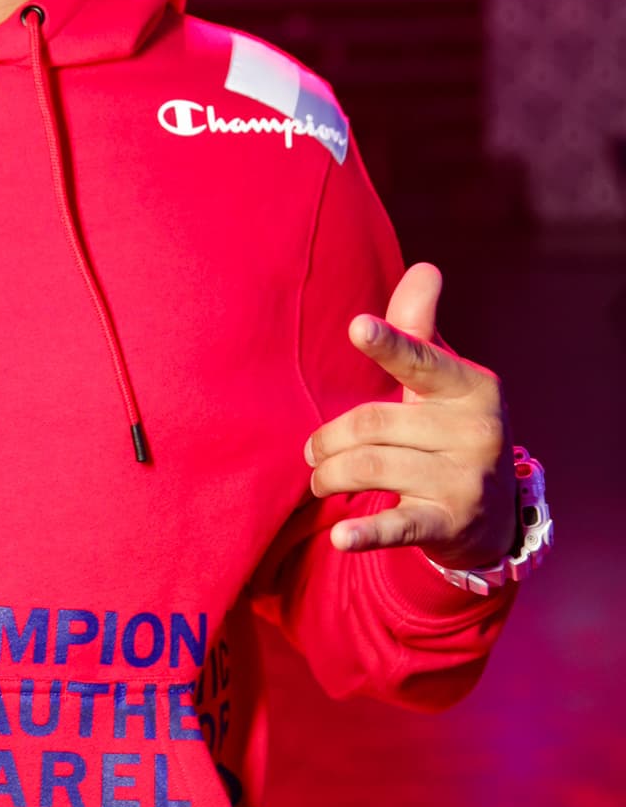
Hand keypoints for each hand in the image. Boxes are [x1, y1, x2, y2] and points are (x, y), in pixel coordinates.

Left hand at [302, 262, 516, 564]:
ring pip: (370, 466)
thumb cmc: (451, 427)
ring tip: (320, 479)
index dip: (388, 345)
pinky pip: (399, 525)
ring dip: (329, 475)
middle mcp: (476, 431)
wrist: (493, 513)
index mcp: (472, 386)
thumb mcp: (444, 378)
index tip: (358, 327)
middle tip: (313, 450)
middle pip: (372, 423)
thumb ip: (421, 329)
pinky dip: (366, 533)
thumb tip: (424, 268)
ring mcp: (465, 480)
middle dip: (329, 438)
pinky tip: (341, 538)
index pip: (421, 361)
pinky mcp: (450, 524)